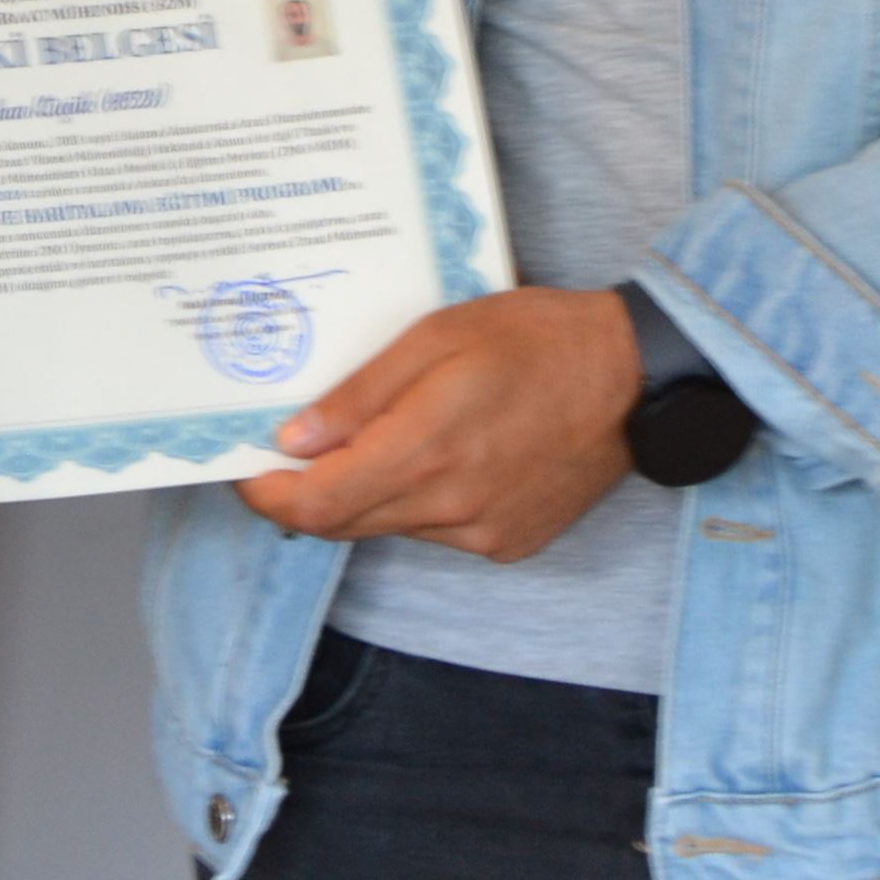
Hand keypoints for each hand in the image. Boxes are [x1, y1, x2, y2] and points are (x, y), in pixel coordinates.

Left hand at [234, 287, 643, 561]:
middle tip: (286, 453)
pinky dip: (415, 500)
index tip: (244, 469)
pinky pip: (435, 531)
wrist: (634, 378)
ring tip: (372, 438)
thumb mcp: (437, 336)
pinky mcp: (508, 543)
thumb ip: (360, 395)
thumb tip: (294, 439)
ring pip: (388, 526)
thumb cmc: (537, 337)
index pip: (318, 503)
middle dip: (304, 493)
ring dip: (364, 493)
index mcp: (427, 448)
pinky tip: (436, 455)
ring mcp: (483, 532)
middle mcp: (452, 505)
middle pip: (343, 523)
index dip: (267, 493)